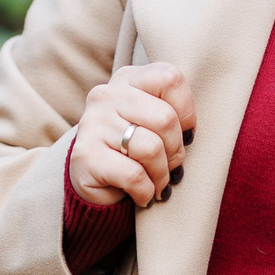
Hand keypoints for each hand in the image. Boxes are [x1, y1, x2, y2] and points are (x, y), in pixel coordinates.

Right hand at [68, 63, 194, 208]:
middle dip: (176, 150)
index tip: (185, 134)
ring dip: (162, 175)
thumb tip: (189, 133)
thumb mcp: (153, 122)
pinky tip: (143, 196)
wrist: (94, 181)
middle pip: (165, 118)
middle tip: (172, 167)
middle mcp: (106, 95)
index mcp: (127, 80)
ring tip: (158, 183)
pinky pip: (134, 175)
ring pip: (151, 148)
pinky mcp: (85, 156)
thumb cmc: (134, 149)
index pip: (170, 79)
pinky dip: (146, 192)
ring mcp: (92, 124)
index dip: (186, 112)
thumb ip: (172, 112)